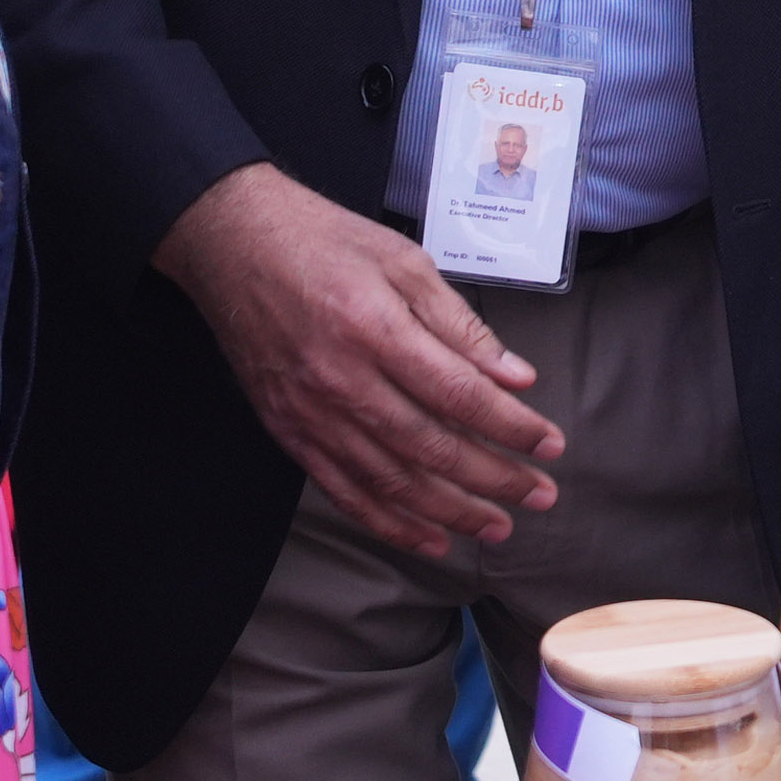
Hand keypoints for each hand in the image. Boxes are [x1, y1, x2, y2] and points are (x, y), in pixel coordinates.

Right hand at [156, 164, 560, 553]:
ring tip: (497, 527)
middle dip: (493, 480)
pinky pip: (344, 491)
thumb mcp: (403, 263)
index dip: (511, 428)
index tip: (549, 446)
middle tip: (540, 495)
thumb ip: (460, 325)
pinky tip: (429, 537)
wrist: (232, 243)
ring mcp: (310, 412)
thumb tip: (515, 378)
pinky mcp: (288, 430)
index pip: (459, 396)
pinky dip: (389, 522)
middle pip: (430, 449)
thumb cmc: (322, 242)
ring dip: (450, 512)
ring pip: (390, 481)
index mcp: (374, 329)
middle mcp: (341, 379)